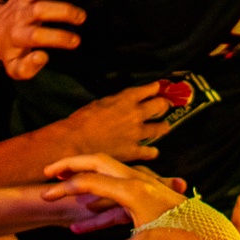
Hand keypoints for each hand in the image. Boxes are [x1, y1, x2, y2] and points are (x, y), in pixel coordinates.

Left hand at [0, 0, 83, 77]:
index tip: (76, 41)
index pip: (37, 36)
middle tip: (82, 18)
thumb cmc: (10, 51)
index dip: (57, 38)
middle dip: (62, 12)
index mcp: (18, 36)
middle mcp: (20, 15)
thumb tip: (43, 56)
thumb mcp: (14, 69)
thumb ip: (27, 69)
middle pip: (40, 9)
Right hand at [39, 156, 195, 239]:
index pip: (89, 181)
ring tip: (64, 200)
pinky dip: (102, 203)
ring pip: (108, 178)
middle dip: (71, 165)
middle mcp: (137, 181)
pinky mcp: (150, 195)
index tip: (45, 197)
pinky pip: (119, 193)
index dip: (64, 188)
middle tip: (49, 172)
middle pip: (98, 162)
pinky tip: (88, 222)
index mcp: (132, 190)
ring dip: (86, 187)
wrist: (212, 236)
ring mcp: (145, 185)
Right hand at [58, 82, 173, 161]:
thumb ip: (116, 102)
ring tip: (164, 127)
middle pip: (160, 106)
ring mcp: (137, 133)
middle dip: (163, 105)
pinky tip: (152, 151)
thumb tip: (123, 103)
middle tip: (163, 107)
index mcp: (126, 99)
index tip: (157, 88)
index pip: (148, 89)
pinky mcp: (134, 151)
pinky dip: (152, 151)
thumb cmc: (81, 120)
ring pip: (160, 128)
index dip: (155, 88)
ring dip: (163, 127)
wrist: (75, 142)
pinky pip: (150, 151)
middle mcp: (136, 114)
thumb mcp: (100, 103)